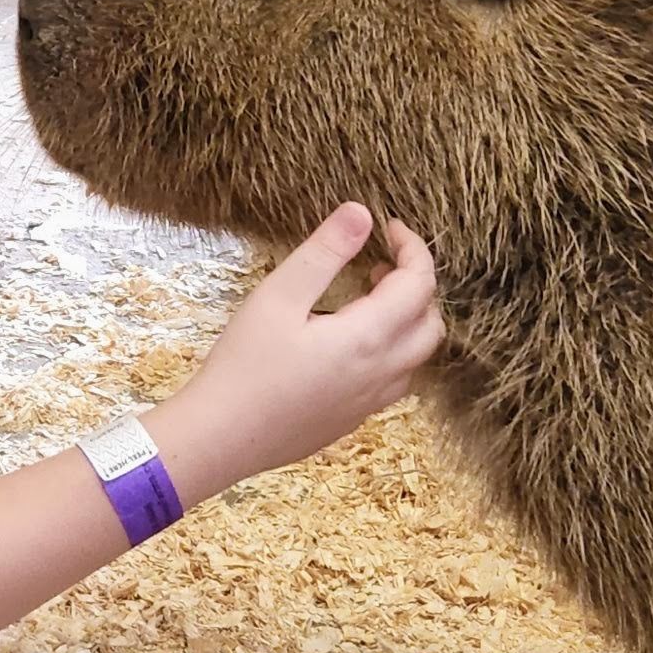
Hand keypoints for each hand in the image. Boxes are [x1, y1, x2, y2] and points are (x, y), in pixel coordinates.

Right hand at [157, 204, 441, 484]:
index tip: (388, 227)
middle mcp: (382, 373)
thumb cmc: (244, 365)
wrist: (221, 439)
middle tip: (376, 264)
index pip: (420, 284)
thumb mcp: (278, 296)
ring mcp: (371, 402)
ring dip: (407, 320)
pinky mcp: (353, 420)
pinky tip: (349, 342)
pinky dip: (391, 350)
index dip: (412, 248)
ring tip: (364, 299)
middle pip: (431, 323)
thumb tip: (360, 213)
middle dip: (417, 286)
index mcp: (370, 337)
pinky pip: (395, 380)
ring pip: (417, 356)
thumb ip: (323, 252)